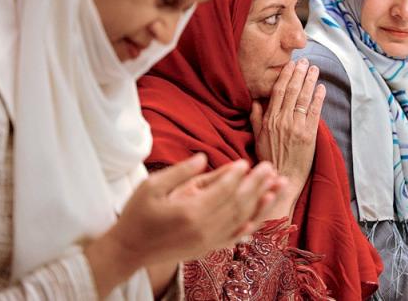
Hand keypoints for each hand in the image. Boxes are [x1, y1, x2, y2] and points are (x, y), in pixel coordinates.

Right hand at [85, 154, 284, 297]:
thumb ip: (180, 172)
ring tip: (278, 186)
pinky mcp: (208, 248)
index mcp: (189, 212)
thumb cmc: (137, 214)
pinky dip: (252, 222)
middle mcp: (203, 229)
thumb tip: (204, 156)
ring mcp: (208, 241)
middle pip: (238, 203)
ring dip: (262, 201)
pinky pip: (236, 235)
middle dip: (257, 184)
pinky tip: (263, 211)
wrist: (129, 250)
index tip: (246, 162)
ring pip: (243, 219)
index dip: (236, 175)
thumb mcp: (151, 186)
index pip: (222, 191)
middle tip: (270, 168)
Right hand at [250, 58, 325, 216]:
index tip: (291, 64)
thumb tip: (255, 101)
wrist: (283, 178)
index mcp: (269, 120)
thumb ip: (256, 118)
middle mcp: (283, 121)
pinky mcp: (309, 135)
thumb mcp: (257, 138)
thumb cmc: (269, 159)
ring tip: (315, 69)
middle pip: (293, 91)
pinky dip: (319, 98)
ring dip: (311, 81)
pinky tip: (322, 88)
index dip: (286, 76)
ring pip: (305, 98)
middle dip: (300, 73)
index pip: (278, 91)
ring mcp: (297, 127)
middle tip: (305, 61)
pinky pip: (316, 112)